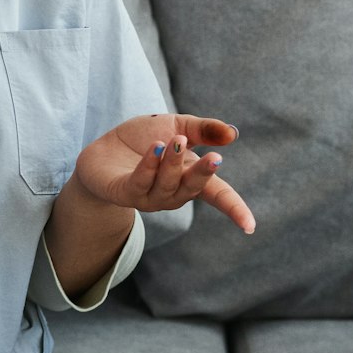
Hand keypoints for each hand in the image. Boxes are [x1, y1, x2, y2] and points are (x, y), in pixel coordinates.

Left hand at [73, 113, 255, 232]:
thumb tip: (233, 133)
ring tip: (176, 140)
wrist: (102, 150)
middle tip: (214, 158)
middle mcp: (172, 193)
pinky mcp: (124, 192)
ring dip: (173, 163)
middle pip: (193, 189)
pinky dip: (149, 166)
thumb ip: (204, 129)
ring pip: (167, 186)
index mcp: (189, 178)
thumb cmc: (143, 140)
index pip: (218, 195)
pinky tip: (155, 148)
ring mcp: (148, 196)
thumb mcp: (177, 125)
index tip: (250, 227)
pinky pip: (140, 183)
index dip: (234, 209)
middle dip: (203, 174)